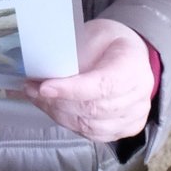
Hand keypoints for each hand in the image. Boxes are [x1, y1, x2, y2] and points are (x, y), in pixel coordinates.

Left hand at [25, 18, 153, 141]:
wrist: (132, 56)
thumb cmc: (110, 43)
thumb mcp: (94, 35)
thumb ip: (75, 54)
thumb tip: (46, 72)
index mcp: (133, 68)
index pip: (103, 85)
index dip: (72, 90)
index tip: (44, 87)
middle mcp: (139, 97)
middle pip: (94, 109)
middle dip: (57, 101)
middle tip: (30, 89)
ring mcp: (134, 116)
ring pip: (90, 126)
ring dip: (58, 114)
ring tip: (37, 98)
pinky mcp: (125, 129)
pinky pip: (93, 134)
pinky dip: (69, 123)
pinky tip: (53, 109)